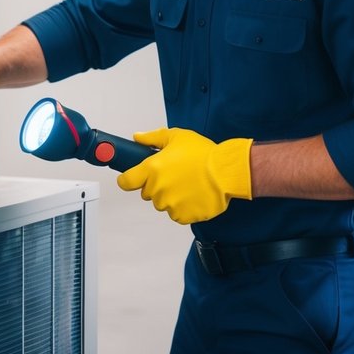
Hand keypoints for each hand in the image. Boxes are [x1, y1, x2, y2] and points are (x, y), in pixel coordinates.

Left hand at [117, 128, 252, 223]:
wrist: (227, 171)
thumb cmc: (204, 154)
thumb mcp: (177, 137)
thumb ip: (152, 138)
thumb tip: (138, 137)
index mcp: (152, 169)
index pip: (126, 181)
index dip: (127, 179)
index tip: (130, 178)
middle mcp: (157, 188)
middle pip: (146, 192)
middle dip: (156, 185)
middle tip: (173, 175)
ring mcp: (169, 204)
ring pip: (162, 203)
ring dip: (170, 196)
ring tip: (187, 184)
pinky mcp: (182, 216)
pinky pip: (176, 214)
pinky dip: (182, 207)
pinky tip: (193, 195)